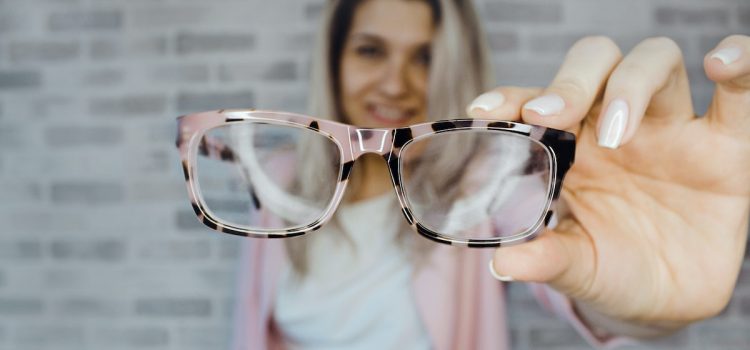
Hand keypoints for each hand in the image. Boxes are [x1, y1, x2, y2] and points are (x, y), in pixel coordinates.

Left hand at [470, 35, 749, 329]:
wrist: (667, 299)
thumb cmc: (610, 270)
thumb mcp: (576, 268)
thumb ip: (546, 259)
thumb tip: (502, 264)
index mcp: (569, 147)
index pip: (537, 102)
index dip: (511, 96)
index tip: (484, 111)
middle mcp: (615, 126)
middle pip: (594, 64)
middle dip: (569, 81)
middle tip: (548, 117)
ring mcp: (670, 129)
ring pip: (654, 61)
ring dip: (631, 82)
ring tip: (617, 133)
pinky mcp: (726, 145)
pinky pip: (742, 93)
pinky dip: (741, 63)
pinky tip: (722, 66)